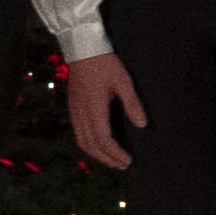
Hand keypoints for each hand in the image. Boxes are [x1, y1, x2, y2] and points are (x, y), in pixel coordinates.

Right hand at [62, 52, 145, 171]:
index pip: (103, 140)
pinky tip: (98, 144)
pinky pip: (78, 132)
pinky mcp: (73, 107)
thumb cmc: (105, 64)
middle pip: (91, 146)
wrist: (82, 49)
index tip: (128, 160)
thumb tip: (142, 125)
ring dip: (96, 154)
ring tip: (112, 159)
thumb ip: (132, 104)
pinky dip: (88, 144)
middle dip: (107, 159)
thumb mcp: (124, 82)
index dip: (115, 153)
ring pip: (82, 141)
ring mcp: (74, 111)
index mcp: (94, 109)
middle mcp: (81, 113)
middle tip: (122, 165)